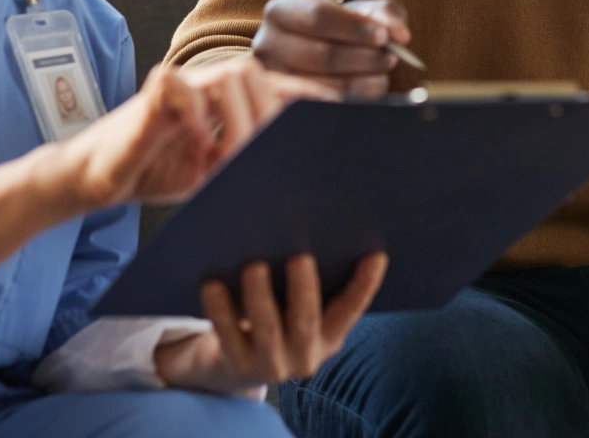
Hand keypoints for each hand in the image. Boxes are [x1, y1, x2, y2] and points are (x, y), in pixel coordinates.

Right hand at [56, 58, 335, 210]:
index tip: (340, 113)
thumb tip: (296, 175)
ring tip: (236, 159)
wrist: (97, 178)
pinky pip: (180, 86)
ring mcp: (181, 84)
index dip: (309, 95)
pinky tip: (200, 144)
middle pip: (258, 75)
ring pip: (229, 76)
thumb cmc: (158, 171)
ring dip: (240, 119)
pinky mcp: (149, 94)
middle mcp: (209, 83)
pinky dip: (196, 114)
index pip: (277, 87)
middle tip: (273, 155)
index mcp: (228, 99)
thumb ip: (248, 162)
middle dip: (272, 114)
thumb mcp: (214, 172)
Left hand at [154, 252, 387, 394]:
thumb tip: (311, 222)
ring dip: (260, 298)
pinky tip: (212, 283)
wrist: (235, 366)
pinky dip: (220, 309)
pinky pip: (227, 334)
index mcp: (328, 336)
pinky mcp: (236, 364)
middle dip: (304, 290)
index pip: (350, 310)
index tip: (376, 256)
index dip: (364, 285)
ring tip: (253, 267)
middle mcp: (304, 355)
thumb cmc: (278, 316)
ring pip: (266, 329)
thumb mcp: (300, 305)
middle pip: (306, 320)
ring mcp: (270, 363)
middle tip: (300, 258)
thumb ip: (313, 276)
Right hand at [252, 0, 411, 96]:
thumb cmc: (338, 30)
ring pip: (328, 85)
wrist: (315, 55)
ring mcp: (273, 80)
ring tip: (382, 71)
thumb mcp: (358, 12)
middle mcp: (267, 44)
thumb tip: (399, 33)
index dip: (355, 28)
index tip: (384, 36)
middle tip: (391, 57)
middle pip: (323, 55)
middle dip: (365, 57)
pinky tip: (369, 86)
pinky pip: (328, 108)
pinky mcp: (285, 107)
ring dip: (365, 79)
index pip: (318, 17)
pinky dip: (357, 98)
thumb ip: (383, 13)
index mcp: (280, 11)